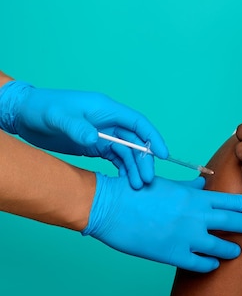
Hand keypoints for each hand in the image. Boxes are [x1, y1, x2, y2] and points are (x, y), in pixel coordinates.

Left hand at [0, 80, 167, 187]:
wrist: (25, 115)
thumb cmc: (42, 109)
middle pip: (135, 141)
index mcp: (106, 109)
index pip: (137, 123)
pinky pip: (116, 158)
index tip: (163, 154)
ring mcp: (104, 133)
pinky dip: (123, 169)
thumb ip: (77, 128)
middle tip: (147, 180)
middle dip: (144, 160)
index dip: (153, 138)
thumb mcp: (58, 118)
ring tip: (137, 186)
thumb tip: (95, 139)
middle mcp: (109, 121)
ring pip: (127, 152)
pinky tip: (126, 182)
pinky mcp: (97, 144)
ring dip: (134, 168)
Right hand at [82, 174, 241, 272]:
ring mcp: (186, 237)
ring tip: (237, 250)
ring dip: (230, 248)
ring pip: (219, 246)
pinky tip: (213, 264)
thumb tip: (202, 183)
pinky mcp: (173, 254)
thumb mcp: (168, 184)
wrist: (111, 207)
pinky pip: (199, 263)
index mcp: (194, 197)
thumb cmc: (137, 191)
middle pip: (231, 221)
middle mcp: (195, 217)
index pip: (229, 200)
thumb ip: (189, 186)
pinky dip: (208, 264)